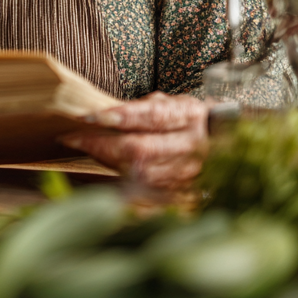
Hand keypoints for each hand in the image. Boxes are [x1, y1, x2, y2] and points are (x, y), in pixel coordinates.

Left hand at [59, 92, 208, 189]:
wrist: (226, 143)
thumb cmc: (186, 119)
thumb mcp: (169, 104)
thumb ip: (139, 109)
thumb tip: (101, 113)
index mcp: (187, 115)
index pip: (151, 116)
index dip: (119, 117)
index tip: (88, 117)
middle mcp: (191, 144)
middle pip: (141, 149)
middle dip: (101, 145)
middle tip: (71, 138)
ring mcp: (188, 172)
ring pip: (141, 174)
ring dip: (107, 163)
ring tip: (83, 151)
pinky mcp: (183, 193)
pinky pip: (147, 192)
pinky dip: (121, 183)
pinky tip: (103, 172)